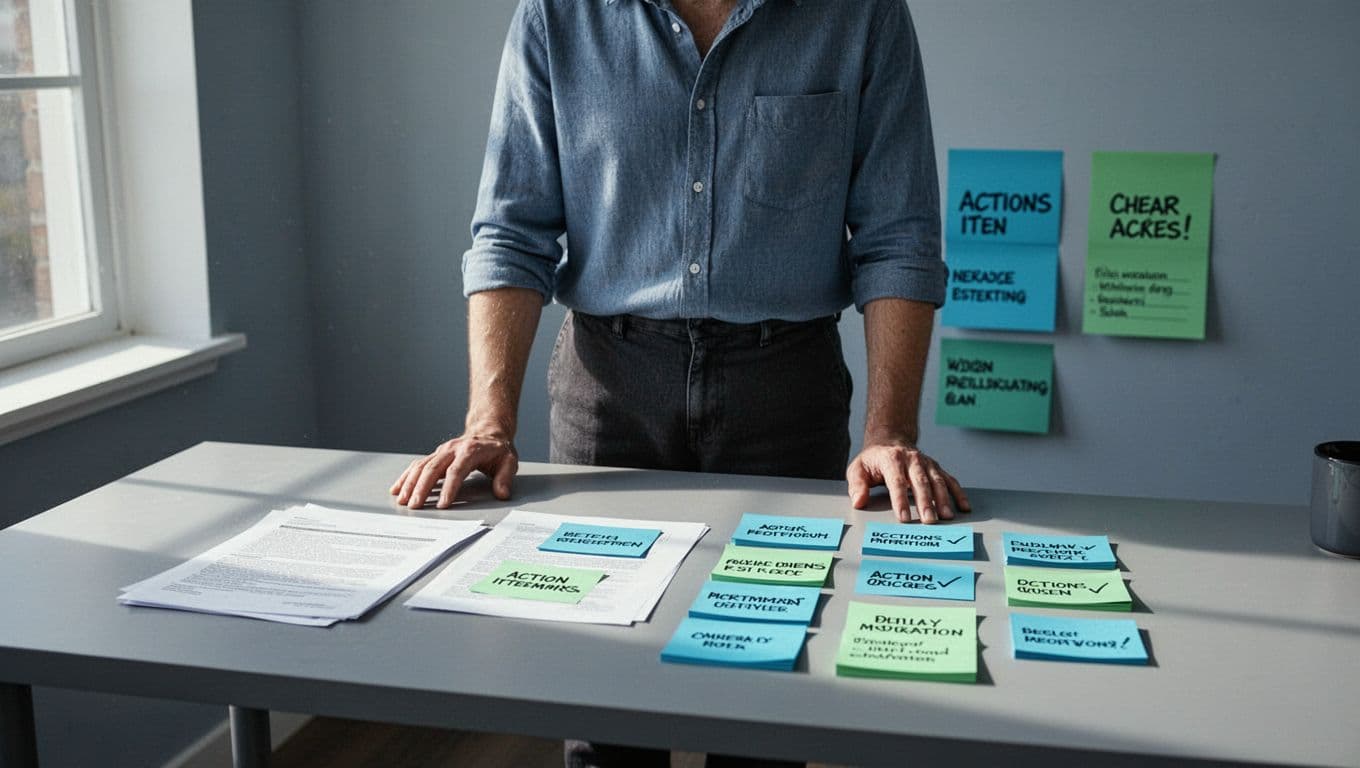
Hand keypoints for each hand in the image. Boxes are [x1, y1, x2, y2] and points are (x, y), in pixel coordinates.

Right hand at [389, 434, 517, 508]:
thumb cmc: (497, 450)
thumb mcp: (508, 461)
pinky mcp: (434, 456)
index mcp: (470, 451)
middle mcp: (452, 450)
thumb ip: (505, 477)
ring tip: (403, 500)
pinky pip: (417, 465)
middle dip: (423, 488)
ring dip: (410, 484)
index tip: (443, 504)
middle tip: (415, 505)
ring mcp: (441, 452)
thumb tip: (502, 493)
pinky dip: (406, 477)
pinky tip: (397, 489)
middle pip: (433, 468)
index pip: (456, 470)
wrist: (487, 433)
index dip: (449, 488)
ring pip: (421, 467)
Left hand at [846, 441, 969, 523]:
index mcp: (891, 459)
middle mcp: (912, 459)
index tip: (904, 518)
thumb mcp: (858, 469)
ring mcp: (926, 463)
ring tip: (947, 517)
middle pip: (920, 482)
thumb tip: (859, 502)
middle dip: (926, 502)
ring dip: (943, 499)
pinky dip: (958, 493)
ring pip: (937, 481)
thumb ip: (857, 486)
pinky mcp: (936, 468)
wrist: (890, 441)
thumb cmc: (873, 461)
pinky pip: (950, 480)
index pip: (897, 482)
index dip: (901, 500)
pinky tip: (963, 507)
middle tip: (929, 521)